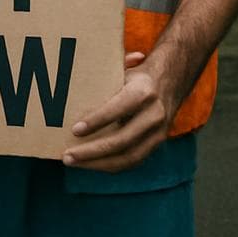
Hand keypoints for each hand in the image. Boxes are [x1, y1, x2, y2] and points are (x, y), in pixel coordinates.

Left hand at [62, 52, 174, 172]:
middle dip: (92, 151)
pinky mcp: (158, 144)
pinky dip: (110, 166)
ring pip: (129, 156)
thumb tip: (71, 81)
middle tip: (67, 155)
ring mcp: (159, 132)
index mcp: (142, 92)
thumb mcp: (122, 71)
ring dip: (99, 163)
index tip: (75, 130)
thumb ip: (102, 76)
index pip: (118, 109)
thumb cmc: (134, 77)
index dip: (97, 121)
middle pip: (122, 140)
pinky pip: (134, 161)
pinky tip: (90, 164)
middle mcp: (154, 114)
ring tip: (73, 162)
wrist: (170, 82)